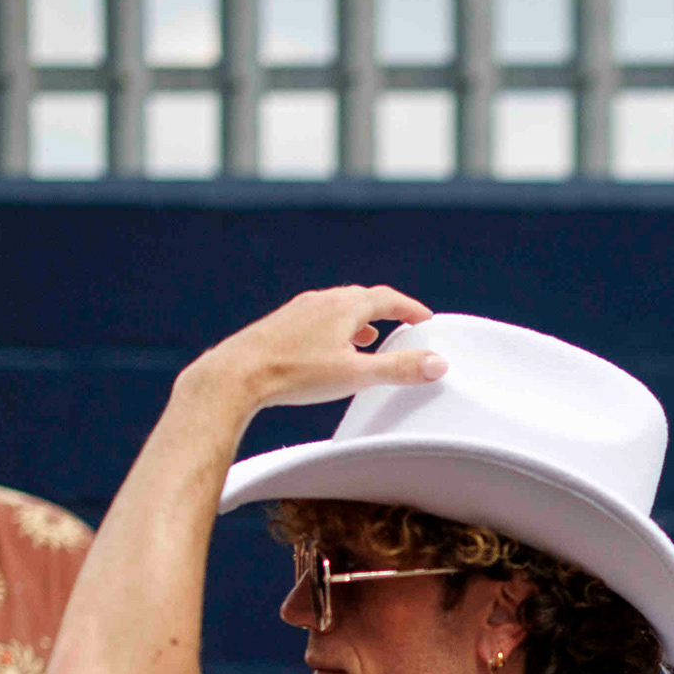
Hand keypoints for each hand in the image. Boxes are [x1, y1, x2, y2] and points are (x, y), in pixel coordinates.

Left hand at [180, 285, 444, 415]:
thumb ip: (398, 369)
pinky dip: (335, 329)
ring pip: (338, 309)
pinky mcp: (281, 326)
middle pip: (363, 298)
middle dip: (387, 312)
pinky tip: (330, 350)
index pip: (388, 299)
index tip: (425, 320)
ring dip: (359, 320)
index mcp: (344, 306)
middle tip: (403, 326)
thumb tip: (437, 363)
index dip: (411, 309)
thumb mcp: (356, 375)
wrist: (236, 375)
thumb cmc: (295, 373)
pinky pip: (318, 319)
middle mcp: (321, 301)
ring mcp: (298, 311)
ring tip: (369, 339)